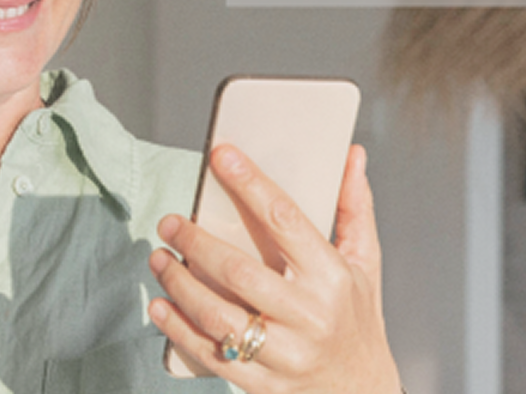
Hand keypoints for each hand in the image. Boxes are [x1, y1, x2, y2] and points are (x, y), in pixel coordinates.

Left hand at [148, 144, 401, 393]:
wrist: (362, 390)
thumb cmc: (358, 318)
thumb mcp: (365, 261)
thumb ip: (355, 207)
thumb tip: (352, 155)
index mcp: (332, 277)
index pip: (285, 219)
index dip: (250, 183)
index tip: (221, 156)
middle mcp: (309, 316)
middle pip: (239, 271)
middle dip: (197, 241)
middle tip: (171, 222)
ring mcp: (285, 354)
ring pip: (218, 314)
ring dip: (179, 283)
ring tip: (160, 257)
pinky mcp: (263, 383)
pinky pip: (211, 354)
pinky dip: (178, 329)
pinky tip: (160, 305)